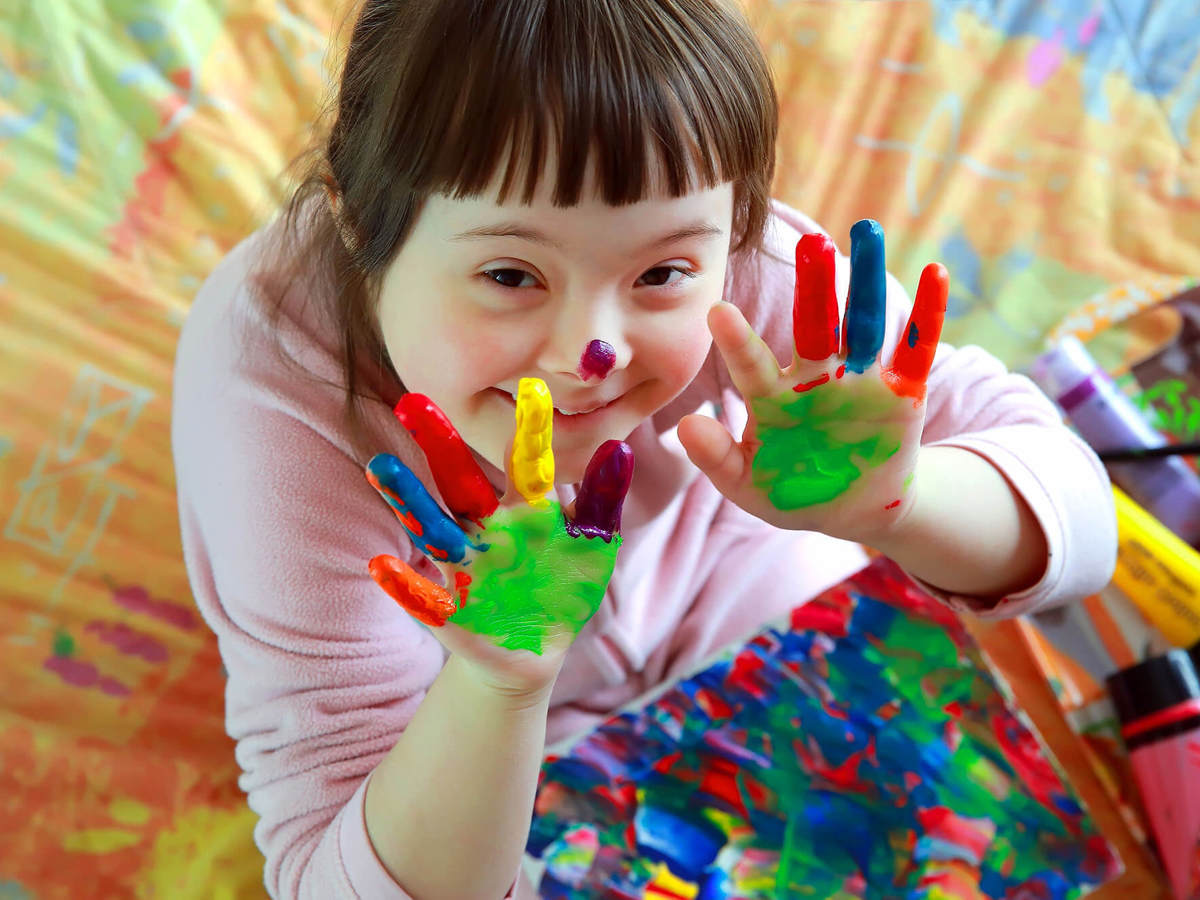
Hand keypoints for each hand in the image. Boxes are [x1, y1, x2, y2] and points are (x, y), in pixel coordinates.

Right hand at [365, 379, 633, 694]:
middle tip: (413, 400)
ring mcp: (465, 567)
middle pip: (461, 482)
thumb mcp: (592, 545)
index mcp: (525, 509)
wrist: (537, 650)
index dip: (529, 429)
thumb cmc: (564, 587)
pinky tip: (382, 566)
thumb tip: (618, 448)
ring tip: (381, 466)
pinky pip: (424, 597)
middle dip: (440, 445)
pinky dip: (404, 584)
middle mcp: (487, 529)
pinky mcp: (450, 612)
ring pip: (433, 528)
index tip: (531, 385)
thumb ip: (602, 501)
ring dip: (408, 499)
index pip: (525, 462)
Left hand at [678, 220, 947, 544]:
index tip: (717, 312)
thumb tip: (684, 426)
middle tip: (810, 244)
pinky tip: (936, 273)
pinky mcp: (902, 391)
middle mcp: (815, 377)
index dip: (737, 342)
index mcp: (773, 397)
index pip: (753, 365)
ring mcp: (859, 380)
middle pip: (813, 324)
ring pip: (863, 323)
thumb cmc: (791, 491)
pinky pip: (916, 348)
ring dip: (866, 281)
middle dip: (813, 286)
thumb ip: (717, 459)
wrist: (851, 510)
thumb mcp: (749, 485)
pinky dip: (928, 313)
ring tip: (866, 232)